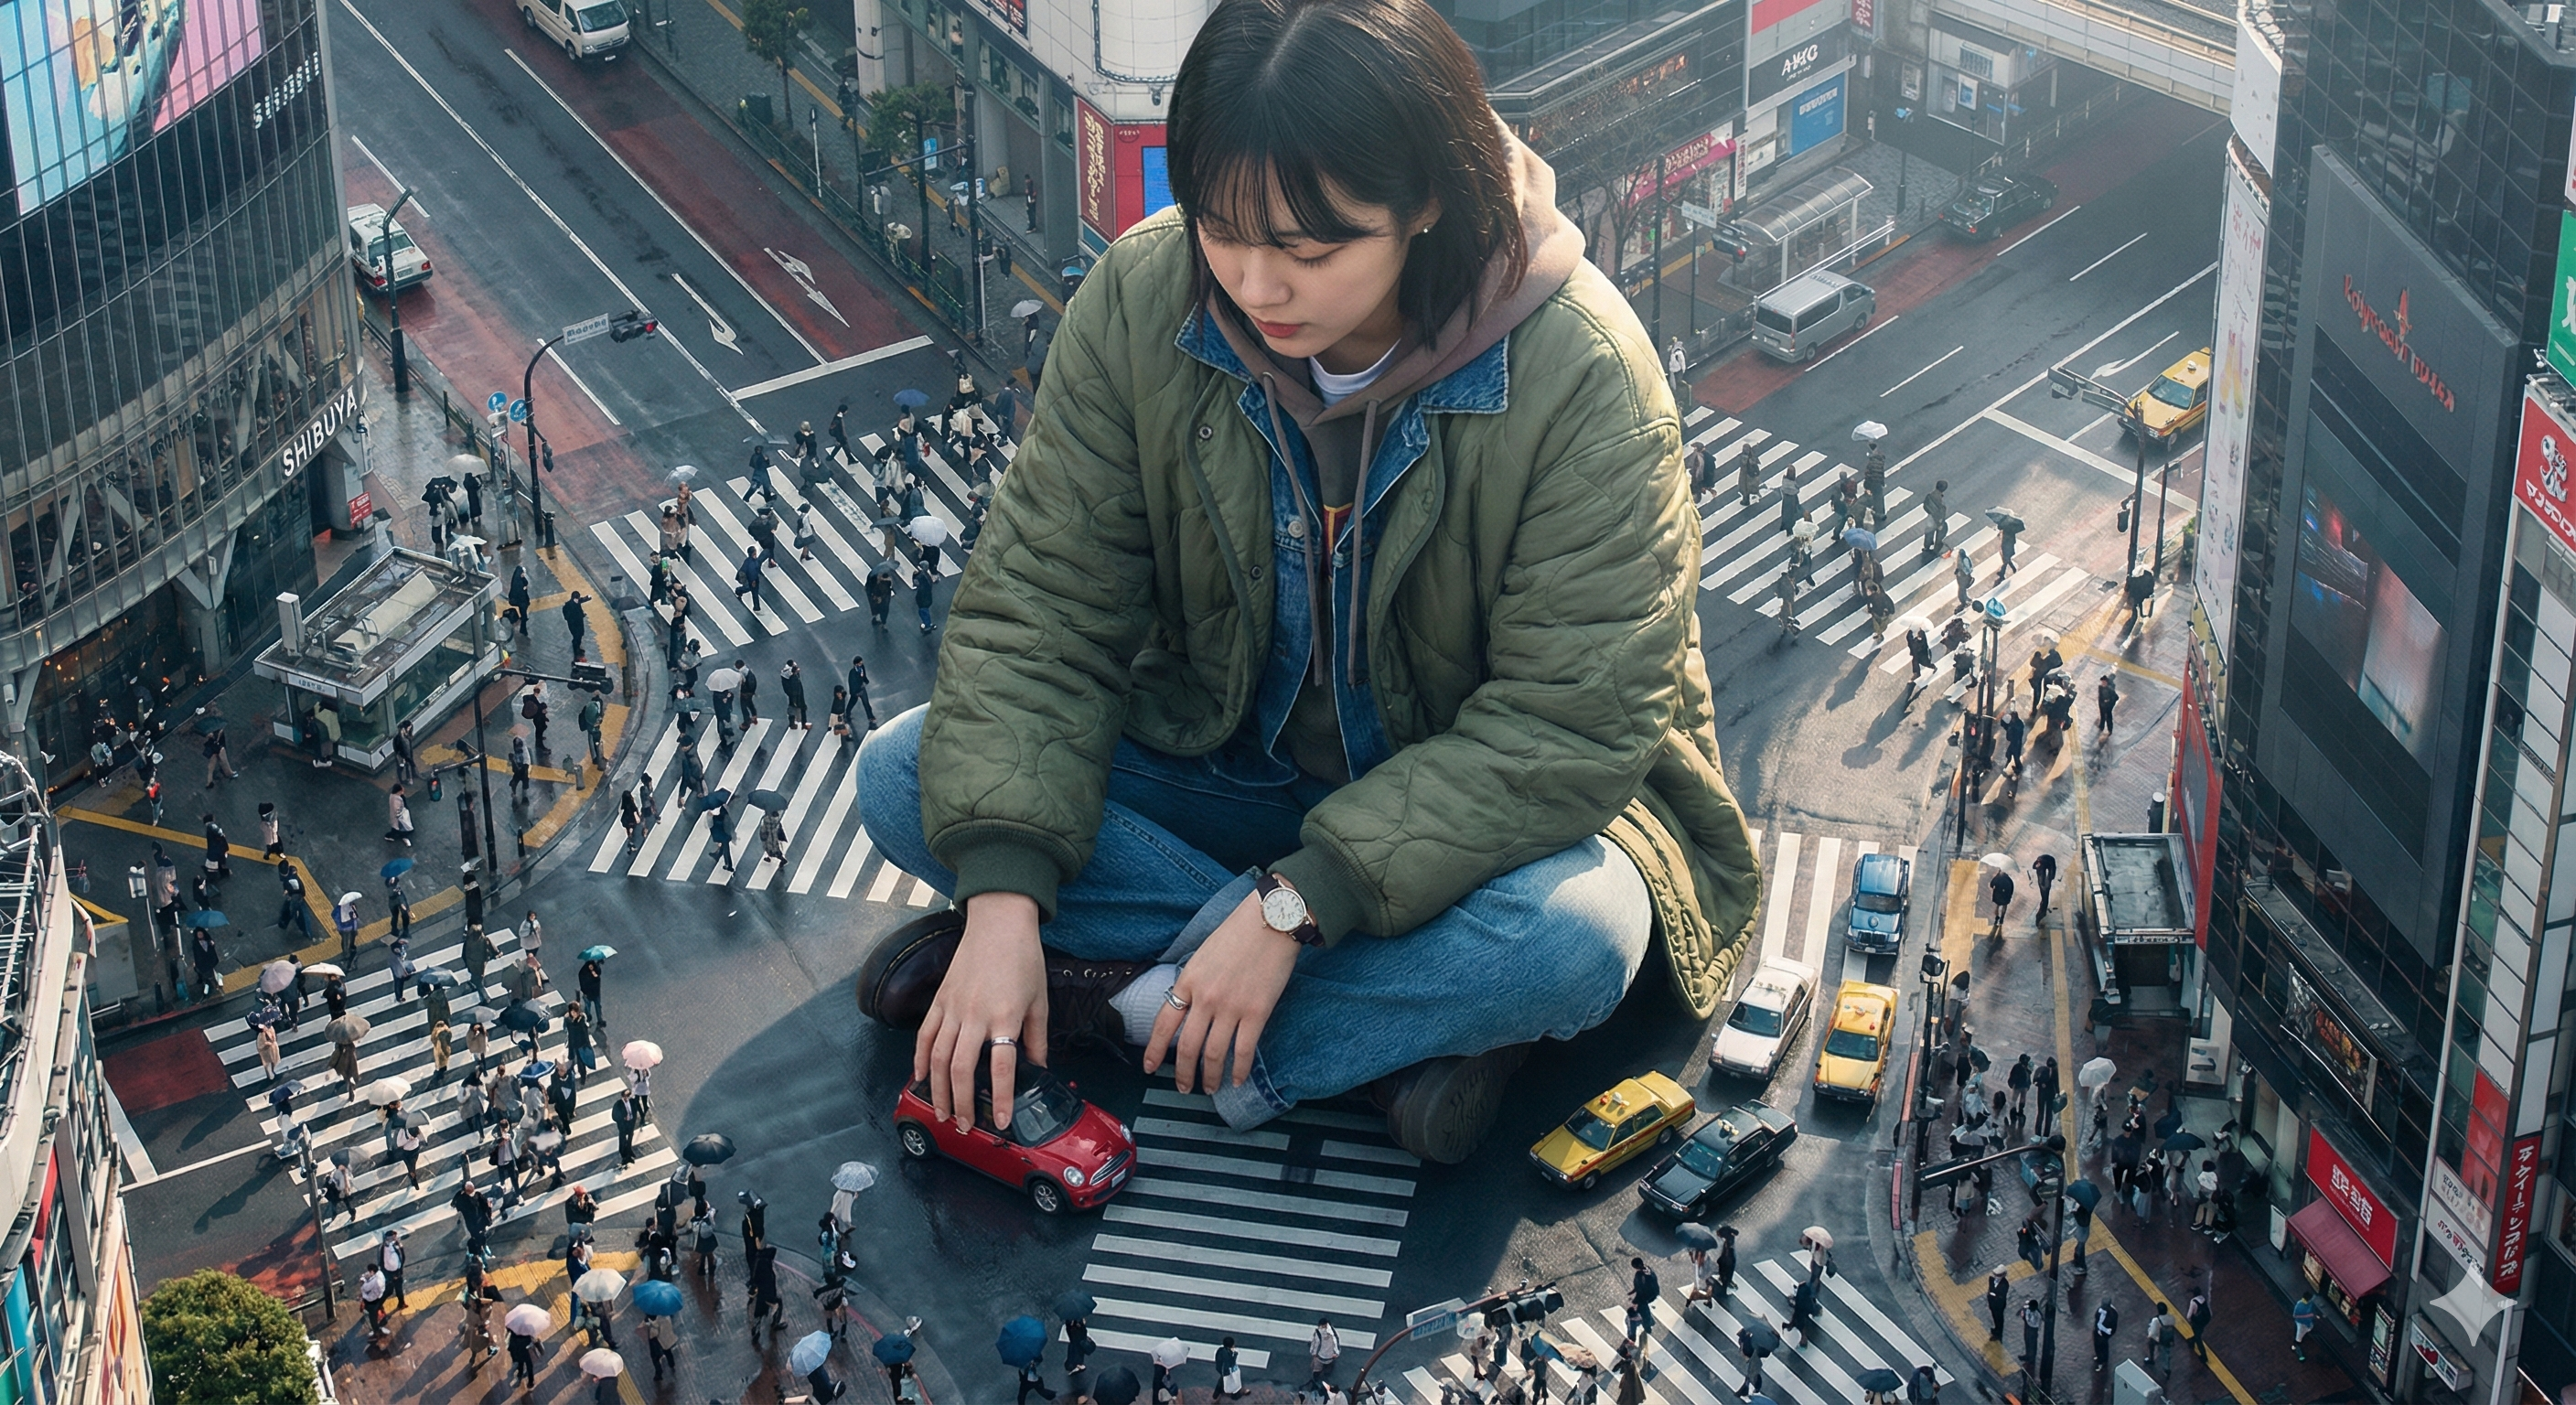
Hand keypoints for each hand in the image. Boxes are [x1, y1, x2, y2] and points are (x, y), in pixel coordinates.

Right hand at [914, 892, 1045, 1130]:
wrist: (999, 922)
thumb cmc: (1025, 960)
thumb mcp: (1040, 1000)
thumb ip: (1036, 1038)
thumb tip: (1039, 1070)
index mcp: (1005, 1016)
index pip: (1002, 1067)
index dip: (1003, 1098)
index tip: (1003, 1123)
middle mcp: (975, 1015)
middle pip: (960, 1069)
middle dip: (962, 1103)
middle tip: (966, 1127)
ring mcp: (953, 1007)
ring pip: (937, 1057)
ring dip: (938, 1090)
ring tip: (942, 1113)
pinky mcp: (939, 999)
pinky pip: (924, 1035)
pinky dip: (919, 1060)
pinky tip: (920, 1080)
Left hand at [1144, 890, 1301, 1093]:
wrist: (1272, 919)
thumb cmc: (1240, 931)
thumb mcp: (1204, 953)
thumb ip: (1194, 981)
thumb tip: (1190, 1006)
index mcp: (1189, 980)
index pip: (1163, 1023)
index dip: (1154, 1049)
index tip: (1149, 1067)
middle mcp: (1206, 998)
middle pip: (1186, 1047)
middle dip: (1183, 1073)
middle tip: (1183, 1087)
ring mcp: (1231, 1007)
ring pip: (1214, 1054)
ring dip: (1211, 1077)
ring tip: (1210, 1088)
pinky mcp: (1257, 1012)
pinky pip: (1244, 1050)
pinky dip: (1239, 1070)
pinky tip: (1237, 1080)